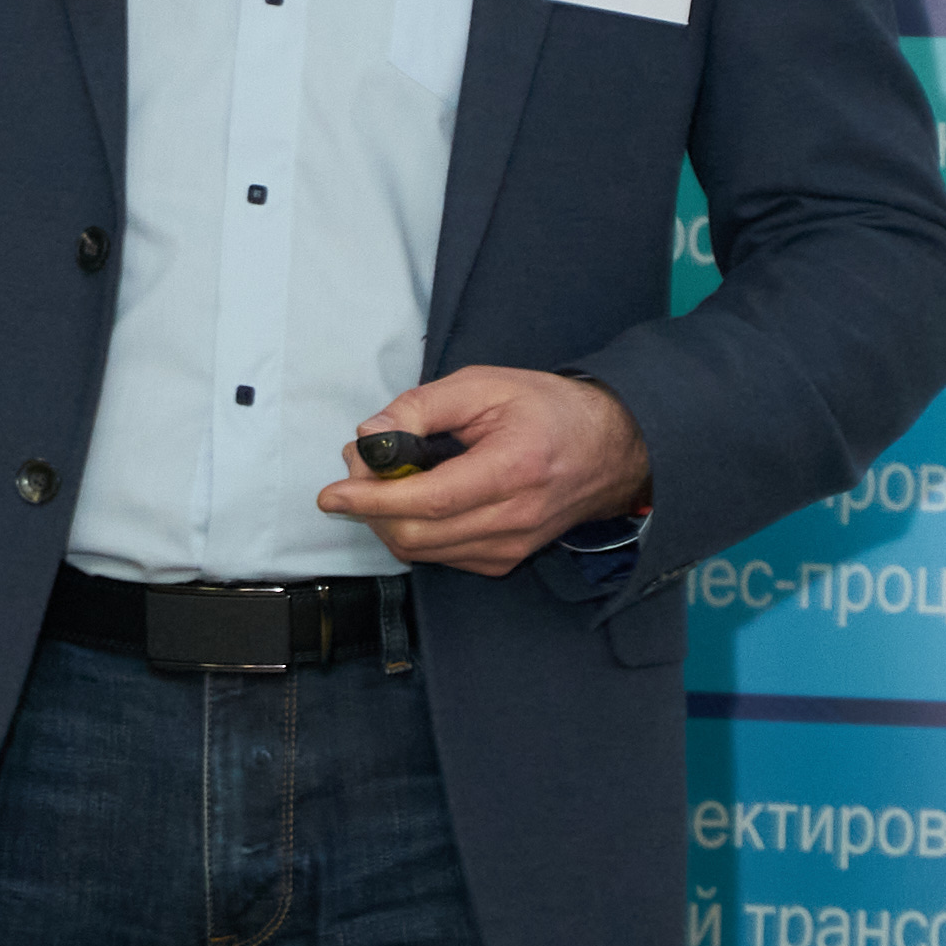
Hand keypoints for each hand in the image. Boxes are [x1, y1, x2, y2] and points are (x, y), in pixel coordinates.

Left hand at [317, 368, 648, 579]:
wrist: (614, 449)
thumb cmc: (551, 410)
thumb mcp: (485, 385)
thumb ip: (421, 406)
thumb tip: (370, 436)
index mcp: (513, 469)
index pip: (427, 501)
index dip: (371, 499)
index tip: (332, 494)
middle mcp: (514, 519)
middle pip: (416, 535)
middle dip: (370, 506)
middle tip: (357, 469)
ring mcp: (511, 547)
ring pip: (422, 551)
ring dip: (387, 519)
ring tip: (385, 476)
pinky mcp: (505, 560)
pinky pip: (440, 556)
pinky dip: (413, 532)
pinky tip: (415, 498)